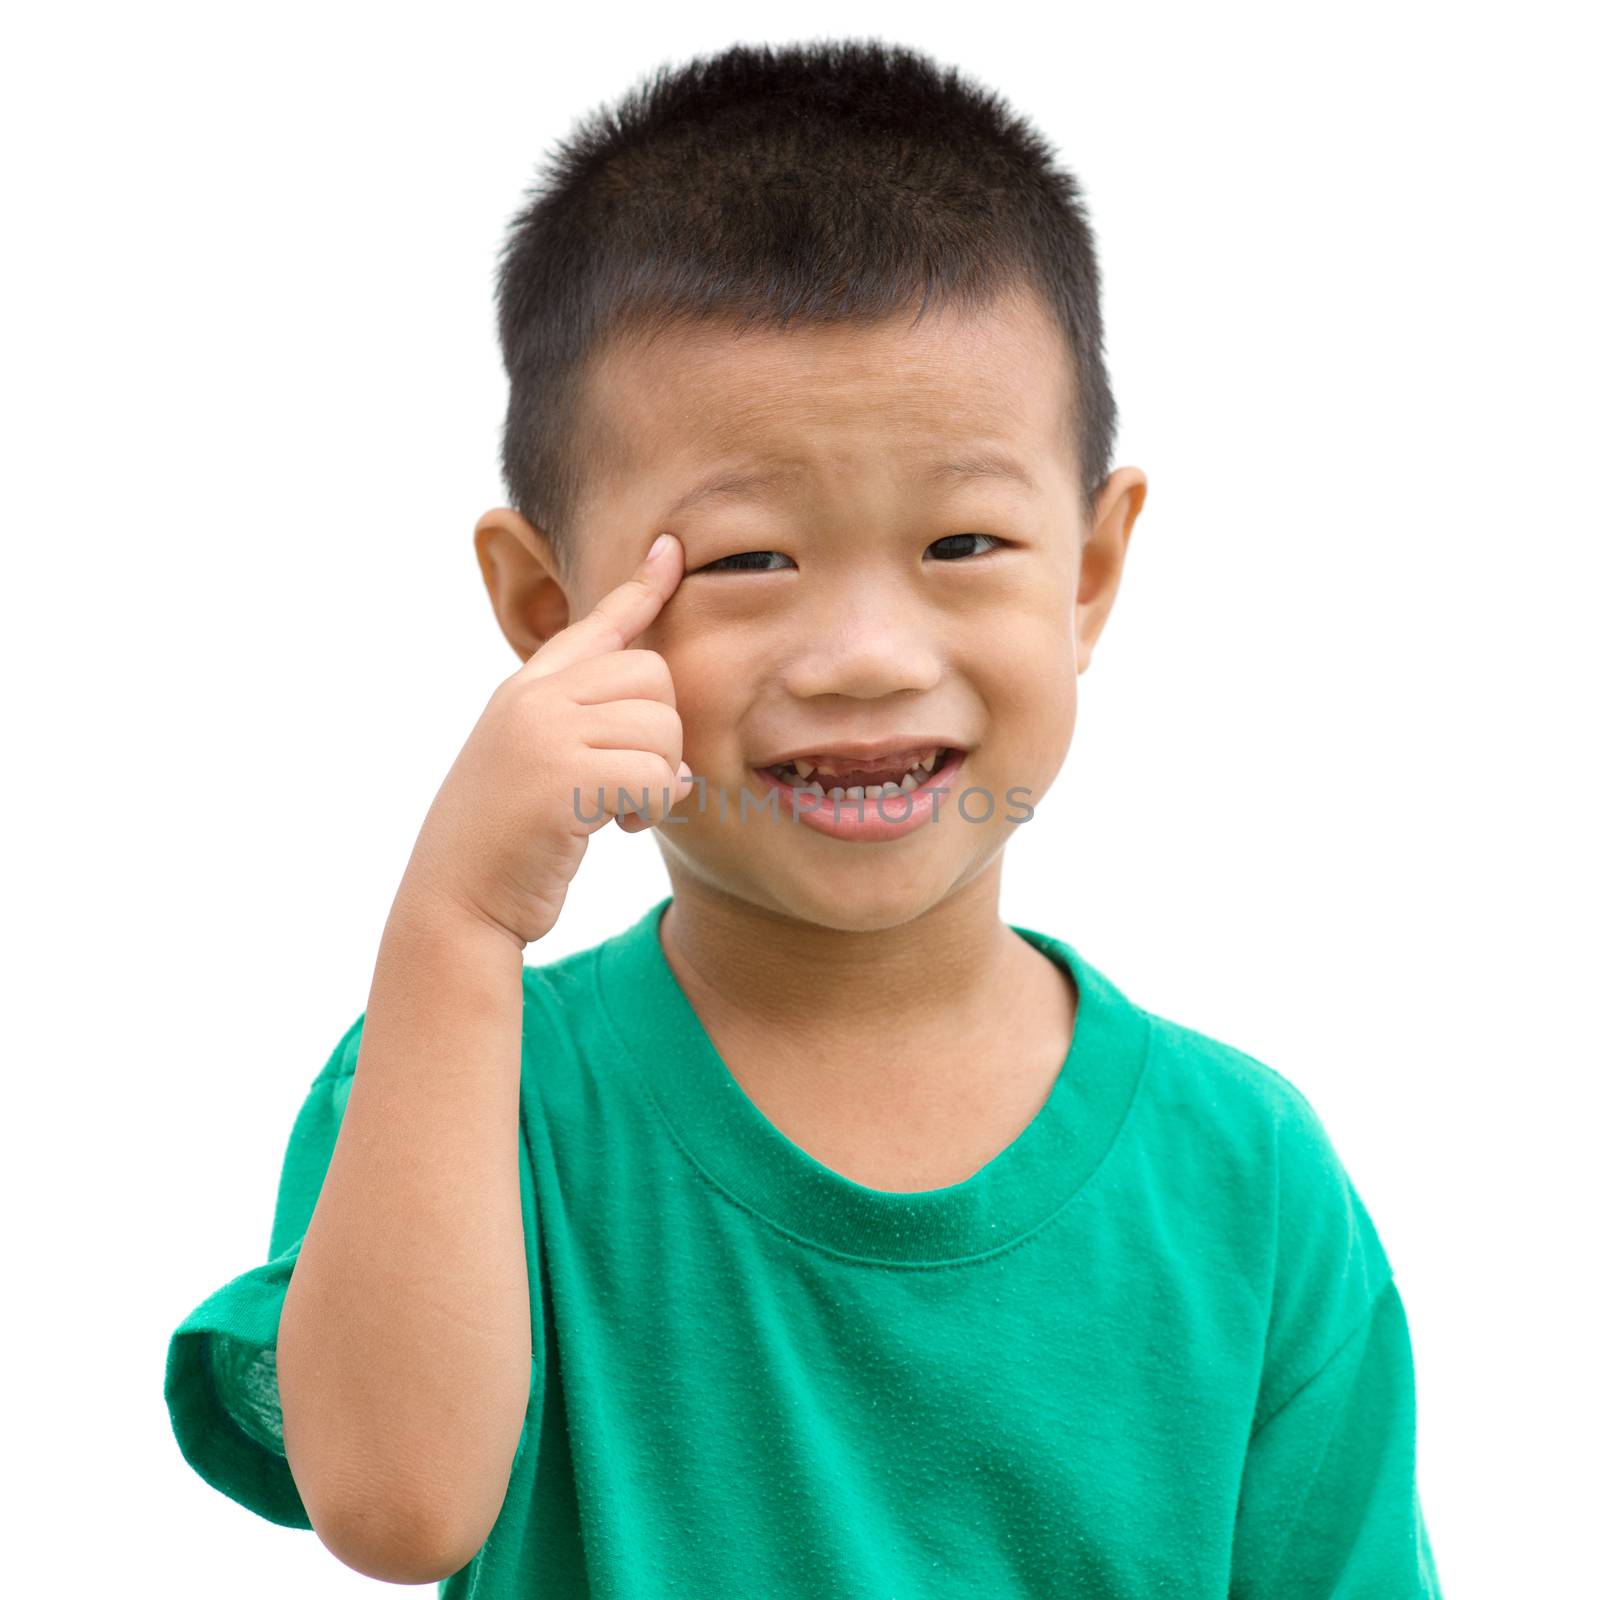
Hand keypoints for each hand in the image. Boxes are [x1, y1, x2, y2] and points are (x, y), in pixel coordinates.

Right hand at [400, 533, 691, 946]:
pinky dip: (651, 808)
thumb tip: (677, 752)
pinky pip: (656, 775)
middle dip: (661, 736)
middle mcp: (533, 698)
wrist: (455, 906)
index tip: (672, 550)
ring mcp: (544, 732)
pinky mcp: (562, 777)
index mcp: (526, 690)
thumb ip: (588, 737)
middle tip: (626, 784)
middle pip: (654, 675)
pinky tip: (618, 827)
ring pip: (663, 728)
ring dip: (657, 781)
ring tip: (614, 811)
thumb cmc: (506, 848)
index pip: (597, 625)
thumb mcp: (536, 771)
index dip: (642, 589)